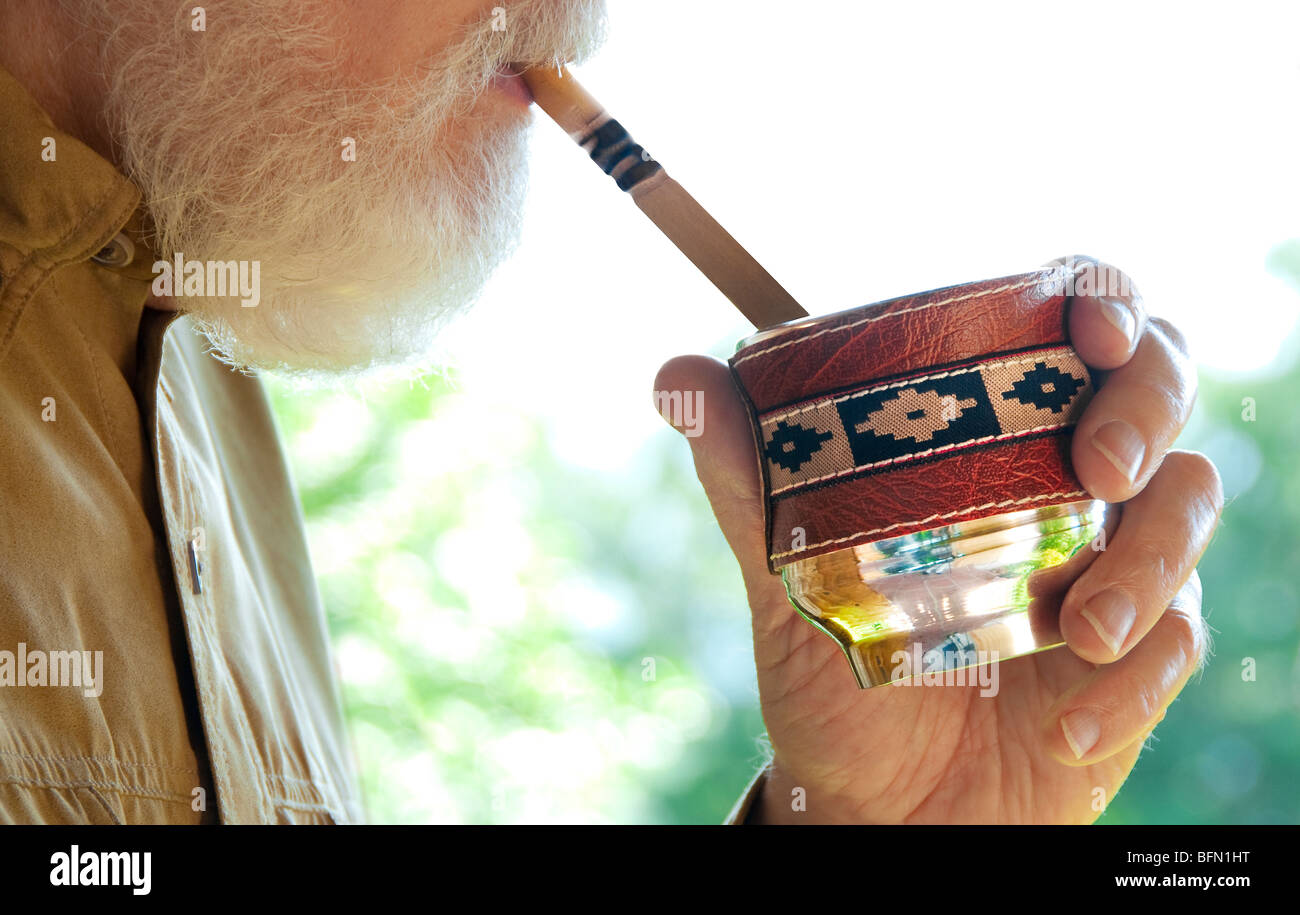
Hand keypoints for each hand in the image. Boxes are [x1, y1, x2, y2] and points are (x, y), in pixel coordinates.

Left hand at [654, 258, 1222, 823]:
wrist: (875, 804)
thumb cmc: (836, 670)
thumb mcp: (784, 575)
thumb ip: (746, 481)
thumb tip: (674, 371)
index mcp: (989, 436)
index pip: (1069, 326)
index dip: (1101, 299)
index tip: (1087, 327)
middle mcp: (1062, 480)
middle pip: (1159, 386)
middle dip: (1147, 406)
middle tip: (1099, 469)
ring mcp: (1112, 560)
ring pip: (1188, 504)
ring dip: (1150, 564)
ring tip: (1074, 633)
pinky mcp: (1142, 652)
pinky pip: (1180, 640)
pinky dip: (1133, 682)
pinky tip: (1063, 728)